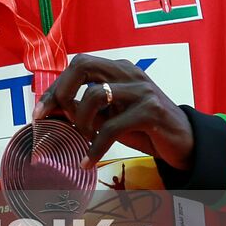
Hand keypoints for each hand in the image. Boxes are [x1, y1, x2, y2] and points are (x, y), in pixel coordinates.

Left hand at [34, 53, 195, 169]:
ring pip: (95, 94)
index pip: (78, 66)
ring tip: (84, 138)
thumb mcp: (109, 117)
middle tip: (55, 117)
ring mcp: (142, 90)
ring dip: (81, 120)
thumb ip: (84, 110)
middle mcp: (129, 72)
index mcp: (117, 69)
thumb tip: (49, 112)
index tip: (40, 112)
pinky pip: (112, 127)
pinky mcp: (152, 111)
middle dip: (62, 91)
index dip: (55, 88)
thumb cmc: (142, 128)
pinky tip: (88, 161)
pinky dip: (96, 146)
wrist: (185, 143)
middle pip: (83, 65)